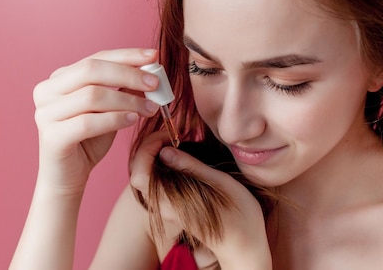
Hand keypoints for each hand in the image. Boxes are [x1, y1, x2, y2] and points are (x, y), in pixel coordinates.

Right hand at [32, 48, 160, 196]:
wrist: (67, 177)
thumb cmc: (88, 139)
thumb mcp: (109, 109)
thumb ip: (123, 89)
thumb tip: (150, 71)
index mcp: (59, 79)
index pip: (95, 58)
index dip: (126, 56)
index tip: (153, 56)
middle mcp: (46, 91)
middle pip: (91, 70)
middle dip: (128, 74)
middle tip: (154, 84)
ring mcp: (45, 113)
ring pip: (92, 96)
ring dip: (127, 100)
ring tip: (149, 108)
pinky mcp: (51, 136)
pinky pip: (88, 122)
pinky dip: (115, 119)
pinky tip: (132, 120)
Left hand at [129, 133, 272, 268]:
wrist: (244, 248)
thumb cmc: (240, 217)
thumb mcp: (221, 184)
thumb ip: (192, 167)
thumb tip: (165, 151)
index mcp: (173, 201)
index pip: (138, 175)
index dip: (145, 150)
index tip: (166, 135)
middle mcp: (165, 207)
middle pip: (138, 174)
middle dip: (148, 148)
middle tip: (170, 134)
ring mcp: (168, 209)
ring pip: (146, 178)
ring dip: (154, 155)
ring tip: (175, 141)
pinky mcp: (173, 209)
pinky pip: (156, 184)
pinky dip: (161, 165)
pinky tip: (180, 156)